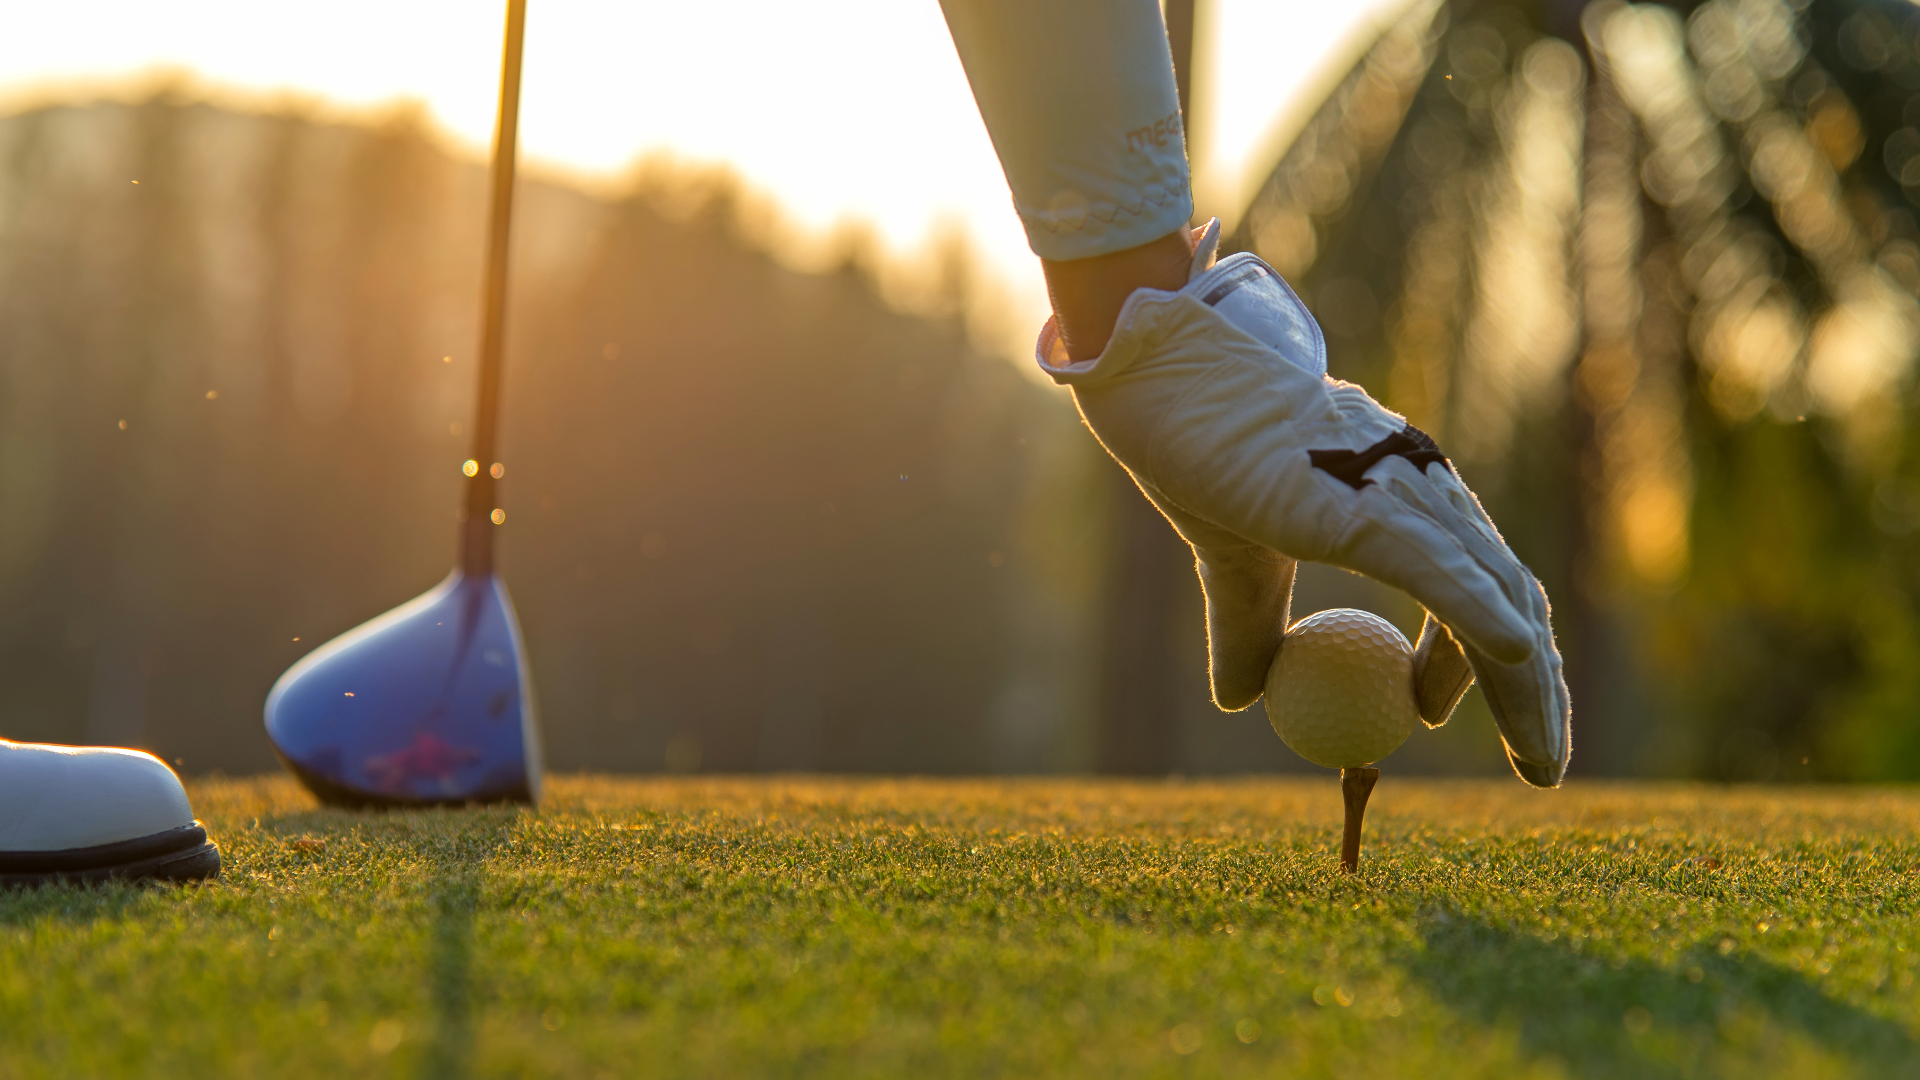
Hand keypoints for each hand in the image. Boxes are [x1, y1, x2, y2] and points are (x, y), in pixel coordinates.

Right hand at [1037, 227, 1570, 785]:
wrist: (1163, 374)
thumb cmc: (1196, 447)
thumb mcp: (1231, 559)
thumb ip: (1247, 626)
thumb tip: (1240, 699)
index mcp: (1400, 496)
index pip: (1476, 587)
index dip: (1477, 664)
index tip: (1428, 716)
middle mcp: (1423, 489)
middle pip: (1510, 601)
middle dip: (1536, 693)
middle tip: (1540, 770)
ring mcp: (1404, 492)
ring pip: (1494, 600)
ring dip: (1526, 689)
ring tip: (1540, 765)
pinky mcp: (1369, 504)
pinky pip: (1442, 572)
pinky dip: (1482, 621)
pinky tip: (1515, 660)